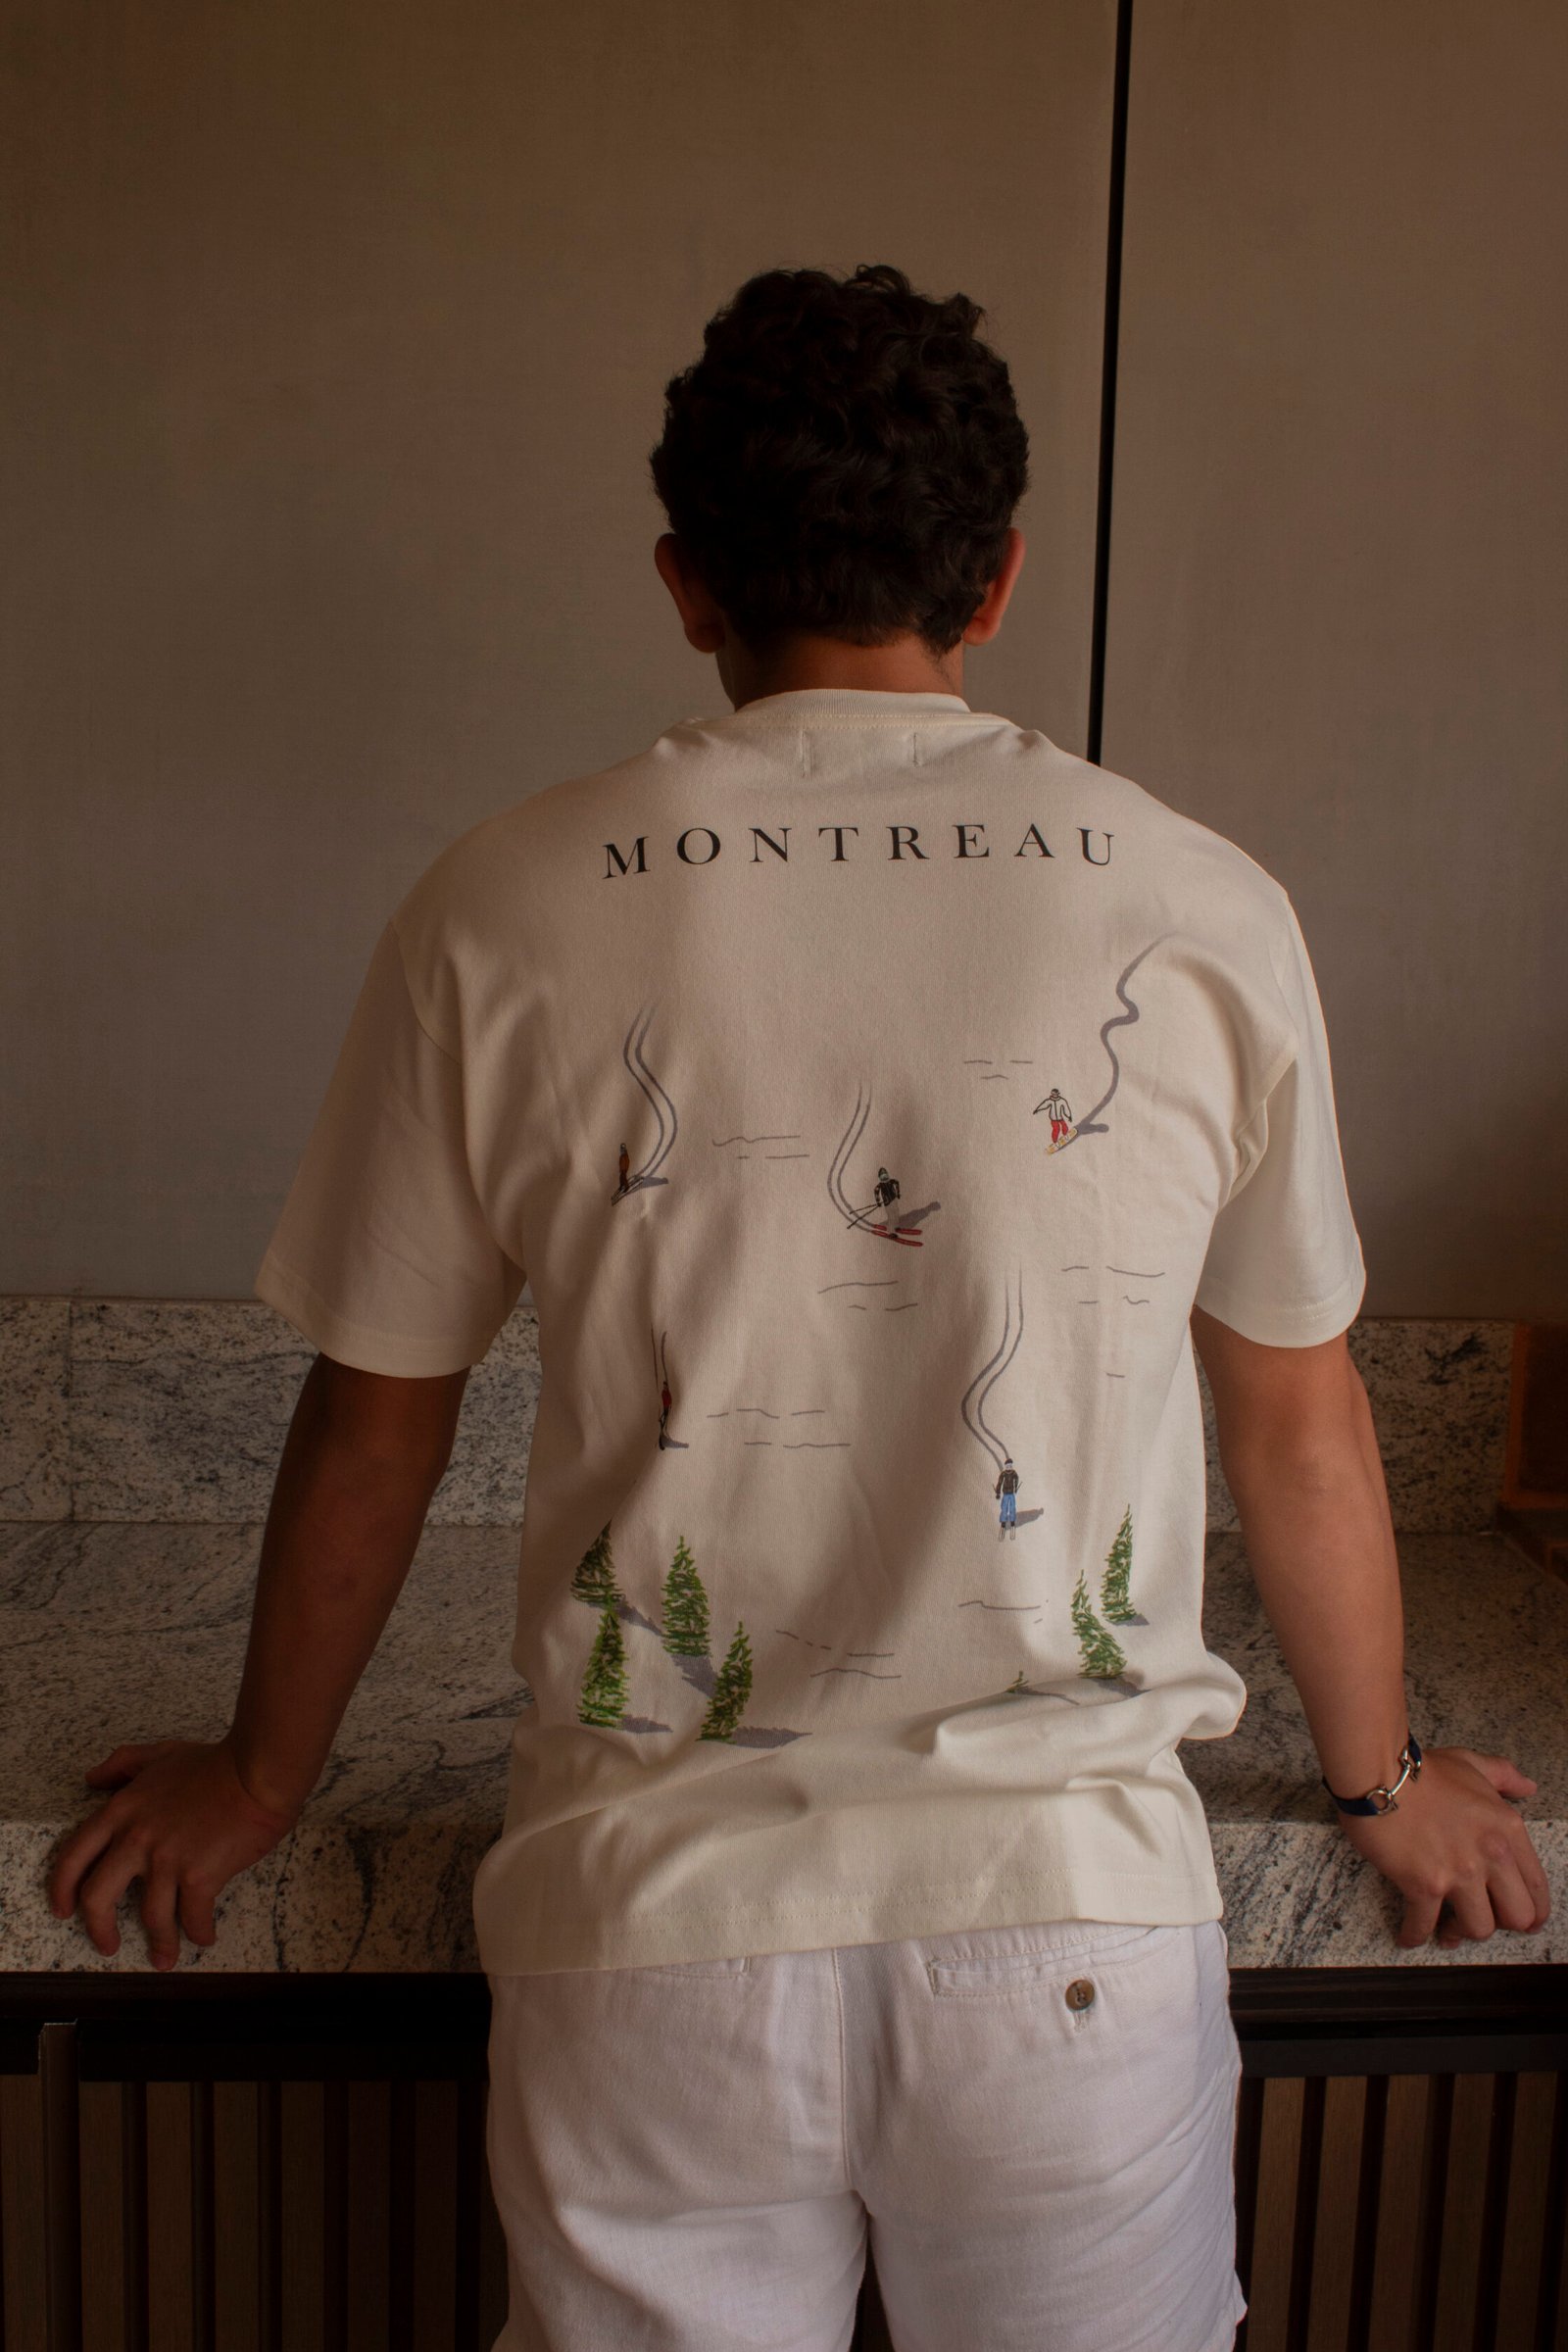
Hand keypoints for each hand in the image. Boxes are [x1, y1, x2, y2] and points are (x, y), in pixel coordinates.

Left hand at [47, 1734, 300, 1969]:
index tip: (63, 1909)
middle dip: (98, 1929)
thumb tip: (92, 1778)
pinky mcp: (199, 1877)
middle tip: (107, 1945)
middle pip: (97, 1898)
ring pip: (150, 1917)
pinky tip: (204, 1936)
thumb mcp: (161, 1753)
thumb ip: (123, 1763)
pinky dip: (198, 1933)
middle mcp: (136, 1840)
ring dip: (160, 1943)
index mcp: (122, 1811)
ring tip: (165, 1957)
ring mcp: (167, 1861)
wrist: (256, 1771)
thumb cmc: (214, 1762)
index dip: (61, 1888)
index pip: (74, 1856)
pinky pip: (193, 1917)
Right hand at [1334, 1744, 1550, 1949]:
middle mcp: (1490, 1855)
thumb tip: (1528, 1786)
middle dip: (1500, 1925)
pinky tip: (1408, 1936)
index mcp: (1507, 1829)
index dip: (1533, 1912)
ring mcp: (1458, 1872)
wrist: (1378, 1771)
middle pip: (1516, 1917)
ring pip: (1478, 1928)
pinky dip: (1415, 1934)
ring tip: (1445, 1928)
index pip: (1536, 1886)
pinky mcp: (1422, 1884)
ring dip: (1460, 1932)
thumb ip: (1503, 1775)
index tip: (1523, 1922)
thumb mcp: (1470, 1763)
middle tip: (1481, 1919)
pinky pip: (1424, 1924)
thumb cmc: (1422, 1769)